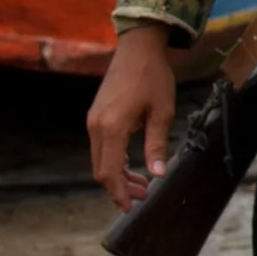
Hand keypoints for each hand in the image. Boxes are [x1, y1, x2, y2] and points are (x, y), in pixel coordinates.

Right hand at [86, 23, 178, 211]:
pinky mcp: (96, 116)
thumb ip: (157, 145)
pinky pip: (100, 147)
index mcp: (112, 127)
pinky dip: (113, 161)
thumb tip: (158, 174)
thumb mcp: (162, 112)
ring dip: (117, 175)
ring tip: (142, 183)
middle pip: (101, 170)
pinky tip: (130, 165)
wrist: (138, 49)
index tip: (131, 206)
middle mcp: (96, 126)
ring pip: (99, 160)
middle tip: (142, 196)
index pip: (109, 172)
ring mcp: (93, 121)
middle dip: (120, 188)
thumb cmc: (153, 77)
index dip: (119, 193)